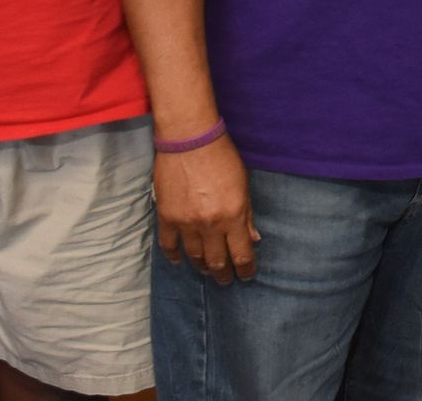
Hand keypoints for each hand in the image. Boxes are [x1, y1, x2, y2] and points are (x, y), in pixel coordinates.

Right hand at [154, 134, 259, 283]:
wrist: (190, 141)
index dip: (245, 269)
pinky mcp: (166, 217)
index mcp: (233, 216)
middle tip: (226, 280)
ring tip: (207, 270)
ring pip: (194, 257)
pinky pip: (169, 245)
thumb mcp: (244, 185)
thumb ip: (248, 215)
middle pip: (217, 261)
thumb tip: (254, 238)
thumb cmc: (222, 158)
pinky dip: (174, 256)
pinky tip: (179, 261)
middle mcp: (210, 225)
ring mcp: (186, 223)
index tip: (246, 275)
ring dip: (202, 266)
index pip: (241, 254)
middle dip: (224, 274)